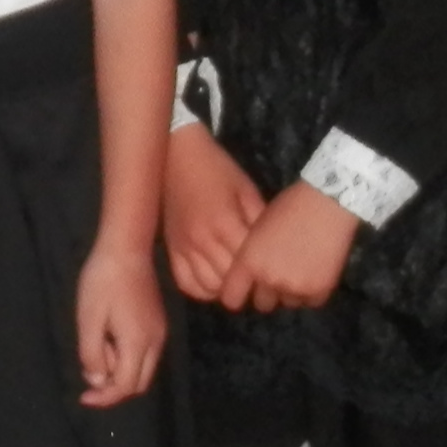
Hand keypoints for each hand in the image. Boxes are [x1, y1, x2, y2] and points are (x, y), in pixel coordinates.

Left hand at [76, 240, 165, 403]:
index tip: (83, 397)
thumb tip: (97, 381)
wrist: (126, 248)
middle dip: (114, 388)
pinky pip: (146, 354)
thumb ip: (92, 353)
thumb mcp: (89, 319)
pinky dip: (128, 359)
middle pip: (139, 383)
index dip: (105, 397)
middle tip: (89, 376)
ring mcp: (160, 332)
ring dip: (120, 372)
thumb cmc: (103, 281)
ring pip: (144, 370)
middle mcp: (156, 342)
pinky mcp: (158, 322)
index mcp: (138, 343)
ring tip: (96, 352)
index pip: (125, 386)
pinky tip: (109, 342)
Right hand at [161, 125, 264, 300]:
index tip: (274, 274)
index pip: (249, 264)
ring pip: (209, 287)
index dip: (263, 273)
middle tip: (259, 281)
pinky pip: (186, 283)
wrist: (178, 156)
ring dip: (226, 289)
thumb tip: (274, 248)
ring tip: (237, 282)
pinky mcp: (171, 250)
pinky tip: (215, 282)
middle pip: (230, 280)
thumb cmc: (217, 170)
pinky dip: (202, 290)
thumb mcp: (246, 190)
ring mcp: (184, 248)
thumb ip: (259, 220)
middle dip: (247, 285)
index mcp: (226, 224)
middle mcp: (203, 241)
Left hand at [218, 179, 356, 312]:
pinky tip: (315, 271)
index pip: (231, 298)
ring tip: (300, 269)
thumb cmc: (289, 207)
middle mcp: (268, 279)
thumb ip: (250, 256)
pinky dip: (311, 291)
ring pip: (287, 302)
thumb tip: (248, 277)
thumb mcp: (258, 228)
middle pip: (262, 304)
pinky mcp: (318, 290)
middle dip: (267, 293)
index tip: (243, 293)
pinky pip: (310, 302)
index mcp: (249, 262)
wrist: (326, 203)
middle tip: (278, 275)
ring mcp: (294, 287)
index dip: (235, 296)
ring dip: (290, 292)